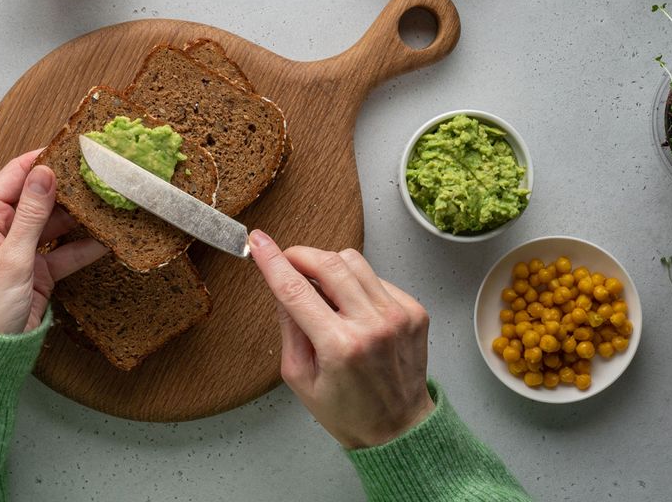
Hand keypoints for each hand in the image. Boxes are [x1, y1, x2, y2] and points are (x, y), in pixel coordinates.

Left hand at [0, 150, 107, 334]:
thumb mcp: (11, 258)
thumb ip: (31, 215)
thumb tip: (44, 173)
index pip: (14, 176)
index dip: (42, 160)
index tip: (72, 148)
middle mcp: (0, 229)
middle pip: (38, 197)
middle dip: (67, 188)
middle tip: (100, 174)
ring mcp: (20, 249)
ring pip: (54, 224)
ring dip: (79, 217)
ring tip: (109, 202)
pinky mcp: (37, 270)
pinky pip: (63, 252)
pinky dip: (83, 247)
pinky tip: (107, 239)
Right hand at [248, 230, 435, 449]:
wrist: (399, 429)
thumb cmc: (348, 411)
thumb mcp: (300, 377)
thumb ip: (289, 327)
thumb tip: (280, 286)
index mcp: (339, 346)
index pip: (295, 289)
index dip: (272, 261)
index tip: (258, 241)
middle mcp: (372, 325)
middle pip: (328, 263)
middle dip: (300, 254)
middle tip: (287, 260)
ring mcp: (397, 315)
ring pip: (354, 261)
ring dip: (328, 265)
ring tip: (321, 288)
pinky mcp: (413, 311)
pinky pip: (376, 278)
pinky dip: (357, 283)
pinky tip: (352, 307)